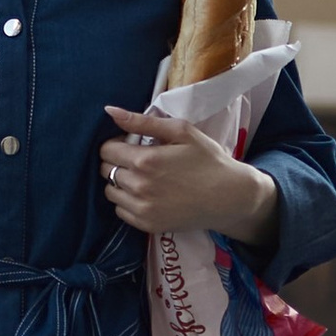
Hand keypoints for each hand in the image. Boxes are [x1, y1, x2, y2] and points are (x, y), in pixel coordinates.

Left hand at [99, 102, 278, 247]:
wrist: (229, 197)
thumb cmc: (207, 159)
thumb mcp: (181, 131)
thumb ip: (142, 121)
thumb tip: (109, 111)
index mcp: (145, 160)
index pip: (106, 151)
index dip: (116, 144)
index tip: (131, 144)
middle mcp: (139, 187)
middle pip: (106, 171)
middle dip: (117, 162)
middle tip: (139, 160)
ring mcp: (142, 209)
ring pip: (110, 192)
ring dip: (120, 182)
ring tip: (142, 177)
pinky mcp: (147, 225)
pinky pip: (121, 210)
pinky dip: (127, 201)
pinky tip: (147, 194)